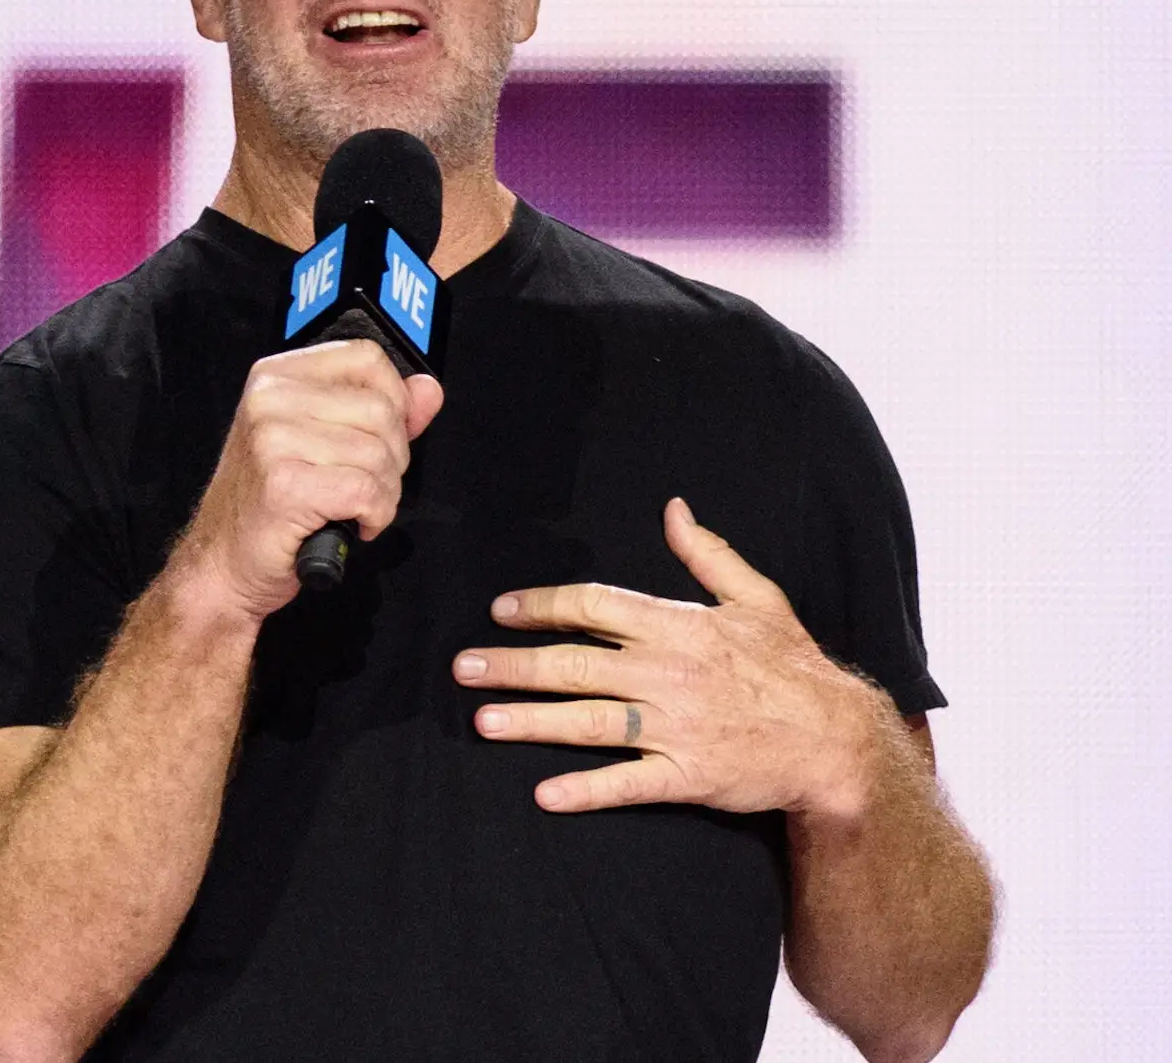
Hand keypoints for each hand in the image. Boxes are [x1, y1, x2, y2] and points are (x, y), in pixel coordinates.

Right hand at [177, 338, 442, 622]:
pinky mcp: (285, 484)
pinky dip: (374, 516)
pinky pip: (368, 492)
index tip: (383, 435)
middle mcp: (270, 398)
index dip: (394, 399)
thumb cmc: (267, 505)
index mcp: (277, 377)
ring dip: (383, 494)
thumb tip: (428, 390)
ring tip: (351, 508)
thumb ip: (381, 410)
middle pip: (381, 410)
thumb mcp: (322, 442)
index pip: (367, 358)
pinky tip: (351, 524)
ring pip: (379, 455)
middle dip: (391, 458)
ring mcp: (273, 439)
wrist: (222, 562)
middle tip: (361, 485)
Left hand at [453, 497, 888, 818]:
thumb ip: (707, 554)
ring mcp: (676, 726)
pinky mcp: (688, 775)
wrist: (838, 738)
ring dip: (531, 721)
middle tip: (463, 667)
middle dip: (513, 665)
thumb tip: (674, 509)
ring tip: (482, 721)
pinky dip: (587, 789)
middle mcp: (668, 673)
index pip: (593, 606)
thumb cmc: (793, 664)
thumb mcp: (757, 597)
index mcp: (678, 625)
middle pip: (575, 664)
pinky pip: (629, 783)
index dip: (542, 606)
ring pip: (588, 721)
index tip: (502, 611)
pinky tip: (545, 793)